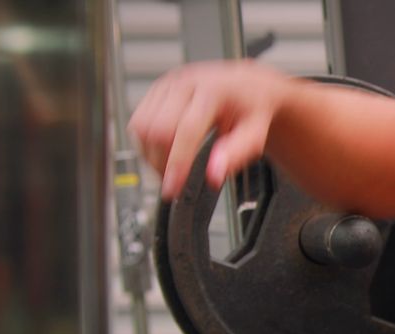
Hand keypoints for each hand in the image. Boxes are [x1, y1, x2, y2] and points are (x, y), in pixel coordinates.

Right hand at [127, 60, 292, 199]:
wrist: (249, 85)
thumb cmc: (253, 107)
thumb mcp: (255, 134)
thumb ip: (236, 155)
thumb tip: (213, 175)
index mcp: (212, 91)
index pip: (185, 131)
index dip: (176, 163)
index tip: (172, 189)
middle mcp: (186, 83)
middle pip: (156, 129)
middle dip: (161, 161)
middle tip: (175, 180)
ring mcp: (169, 85)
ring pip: (141, 126)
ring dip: (150, 153)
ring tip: (171, 166)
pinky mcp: (158, 89)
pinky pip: (139, 119)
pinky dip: (146, 142)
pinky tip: (164, 151)